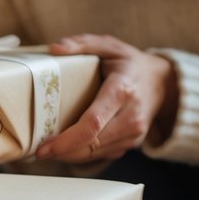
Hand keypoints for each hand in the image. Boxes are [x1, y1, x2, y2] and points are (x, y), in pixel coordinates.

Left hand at [36, 34, 177, 163]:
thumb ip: (82, 43)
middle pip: (91, 144)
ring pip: (95, 153)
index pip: (93, 123)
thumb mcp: (108, 45)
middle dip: (61, 151)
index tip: (43, 146)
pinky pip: (102, 154)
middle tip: (36, 150)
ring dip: (68, 156)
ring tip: (46, 150)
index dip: (66, 140)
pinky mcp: (132, 143)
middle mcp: (131, 116)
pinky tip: (65, 148)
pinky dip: (81, 154)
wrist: (162, 82)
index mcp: (122, 90)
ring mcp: (134, 133)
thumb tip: (54, 48)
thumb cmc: (129, 63)